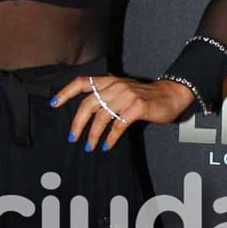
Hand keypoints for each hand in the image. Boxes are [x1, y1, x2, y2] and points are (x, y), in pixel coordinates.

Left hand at [51, 74, 195, 152]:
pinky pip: (118, 125)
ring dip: (93, 134)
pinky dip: (110, 137)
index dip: (66, 92)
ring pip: (102, 116)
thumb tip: (87, 111)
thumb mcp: (124, 90)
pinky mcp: (137, 107)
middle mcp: (115, 86)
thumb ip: (107, 95)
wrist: (171, 94)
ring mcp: (126, 96)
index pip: (82, 82)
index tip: (54, 104)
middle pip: (88, 103)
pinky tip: (107, 146)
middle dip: (78, 123)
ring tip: (89, 146)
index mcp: (110, 81)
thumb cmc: (146, 96)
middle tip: (73, 137)